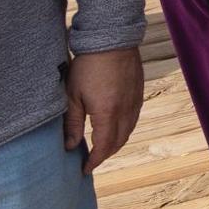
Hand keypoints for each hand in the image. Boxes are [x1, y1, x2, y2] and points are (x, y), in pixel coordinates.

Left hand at [65, 47, 142, 174]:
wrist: (112, 39)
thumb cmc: (88, 66)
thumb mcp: (72, 95)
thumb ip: (72, 123)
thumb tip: (69, 146)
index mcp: (107, 113)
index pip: (104, 146)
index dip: (94, 160)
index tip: (84, 169)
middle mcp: (126, 110)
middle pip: (119, 141)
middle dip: (106, 154)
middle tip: (92, 159)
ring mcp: (135, 100)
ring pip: (129, 130)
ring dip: (116, 142)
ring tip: (103, 145)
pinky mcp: (139, 91)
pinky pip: (134, 117)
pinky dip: (125, 128)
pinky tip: (115, 125)